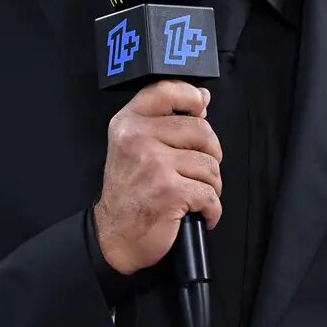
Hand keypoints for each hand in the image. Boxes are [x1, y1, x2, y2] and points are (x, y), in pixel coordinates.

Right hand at [92, 79, 222, 275]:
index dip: (191, 97)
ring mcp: (154, 165)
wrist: (114, 236)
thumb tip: (202, 98)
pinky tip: (198, 212)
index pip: (167, 90)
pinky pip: (210, 195)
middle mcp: (138, 139)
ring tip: (193, 194)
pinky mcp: (169, 192)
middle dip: (210, 153)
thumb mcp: (134, 145)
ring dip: (210, 185)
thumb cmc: (129, 191)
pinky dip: (211, 209)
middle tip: (198, 170)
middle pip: (201, 130)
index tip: (200, 108)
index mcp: (129, 123)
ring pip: (210, 164)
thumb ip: (166, 118)